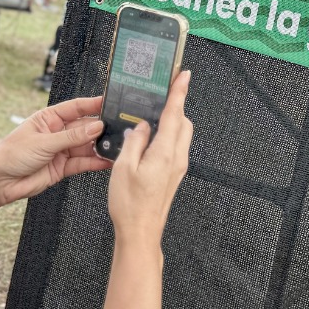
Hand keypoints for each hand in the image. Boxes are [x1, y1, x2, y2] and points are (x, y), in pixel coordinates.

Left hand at [0, 96, 111, 205]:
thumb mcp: (43, 142)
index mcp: (49, 118)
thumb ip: (72, 137)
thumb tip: (96, 127)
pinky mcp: (63, 167)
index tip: (110, 102)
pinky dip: (95, 162)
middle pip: (84, 127)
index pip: (76, 107)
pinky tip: (106, 161)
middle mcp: (57, 132)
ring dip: (100, 147)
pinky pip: (83, 163)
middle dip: (100, 128)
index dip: (93, 104)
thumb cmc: (12, 155)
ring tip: (115, 146)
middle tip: (117, 129)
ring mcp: (61, 150)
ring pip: (86, 146)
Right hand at [109, 71, 192, 248]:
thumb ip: (134, 142)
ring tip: (153, 115)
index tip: (184, 75)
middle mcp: (176, 159)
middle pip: (183, 122)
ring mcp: (178, 168)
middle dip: (176, 105)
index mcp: (165, 153)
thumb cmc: (130, 204)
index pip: (175, 114)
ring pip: (181, 135)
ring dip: (172, 121)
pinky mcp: (174, 176)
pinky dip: (168, 136)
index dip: (179, 92)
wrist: (140, 232)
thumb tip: (142, 127)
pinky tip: (151, 139)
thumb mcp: (123, 167)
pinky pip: (175, 148)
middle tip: (164, 93)